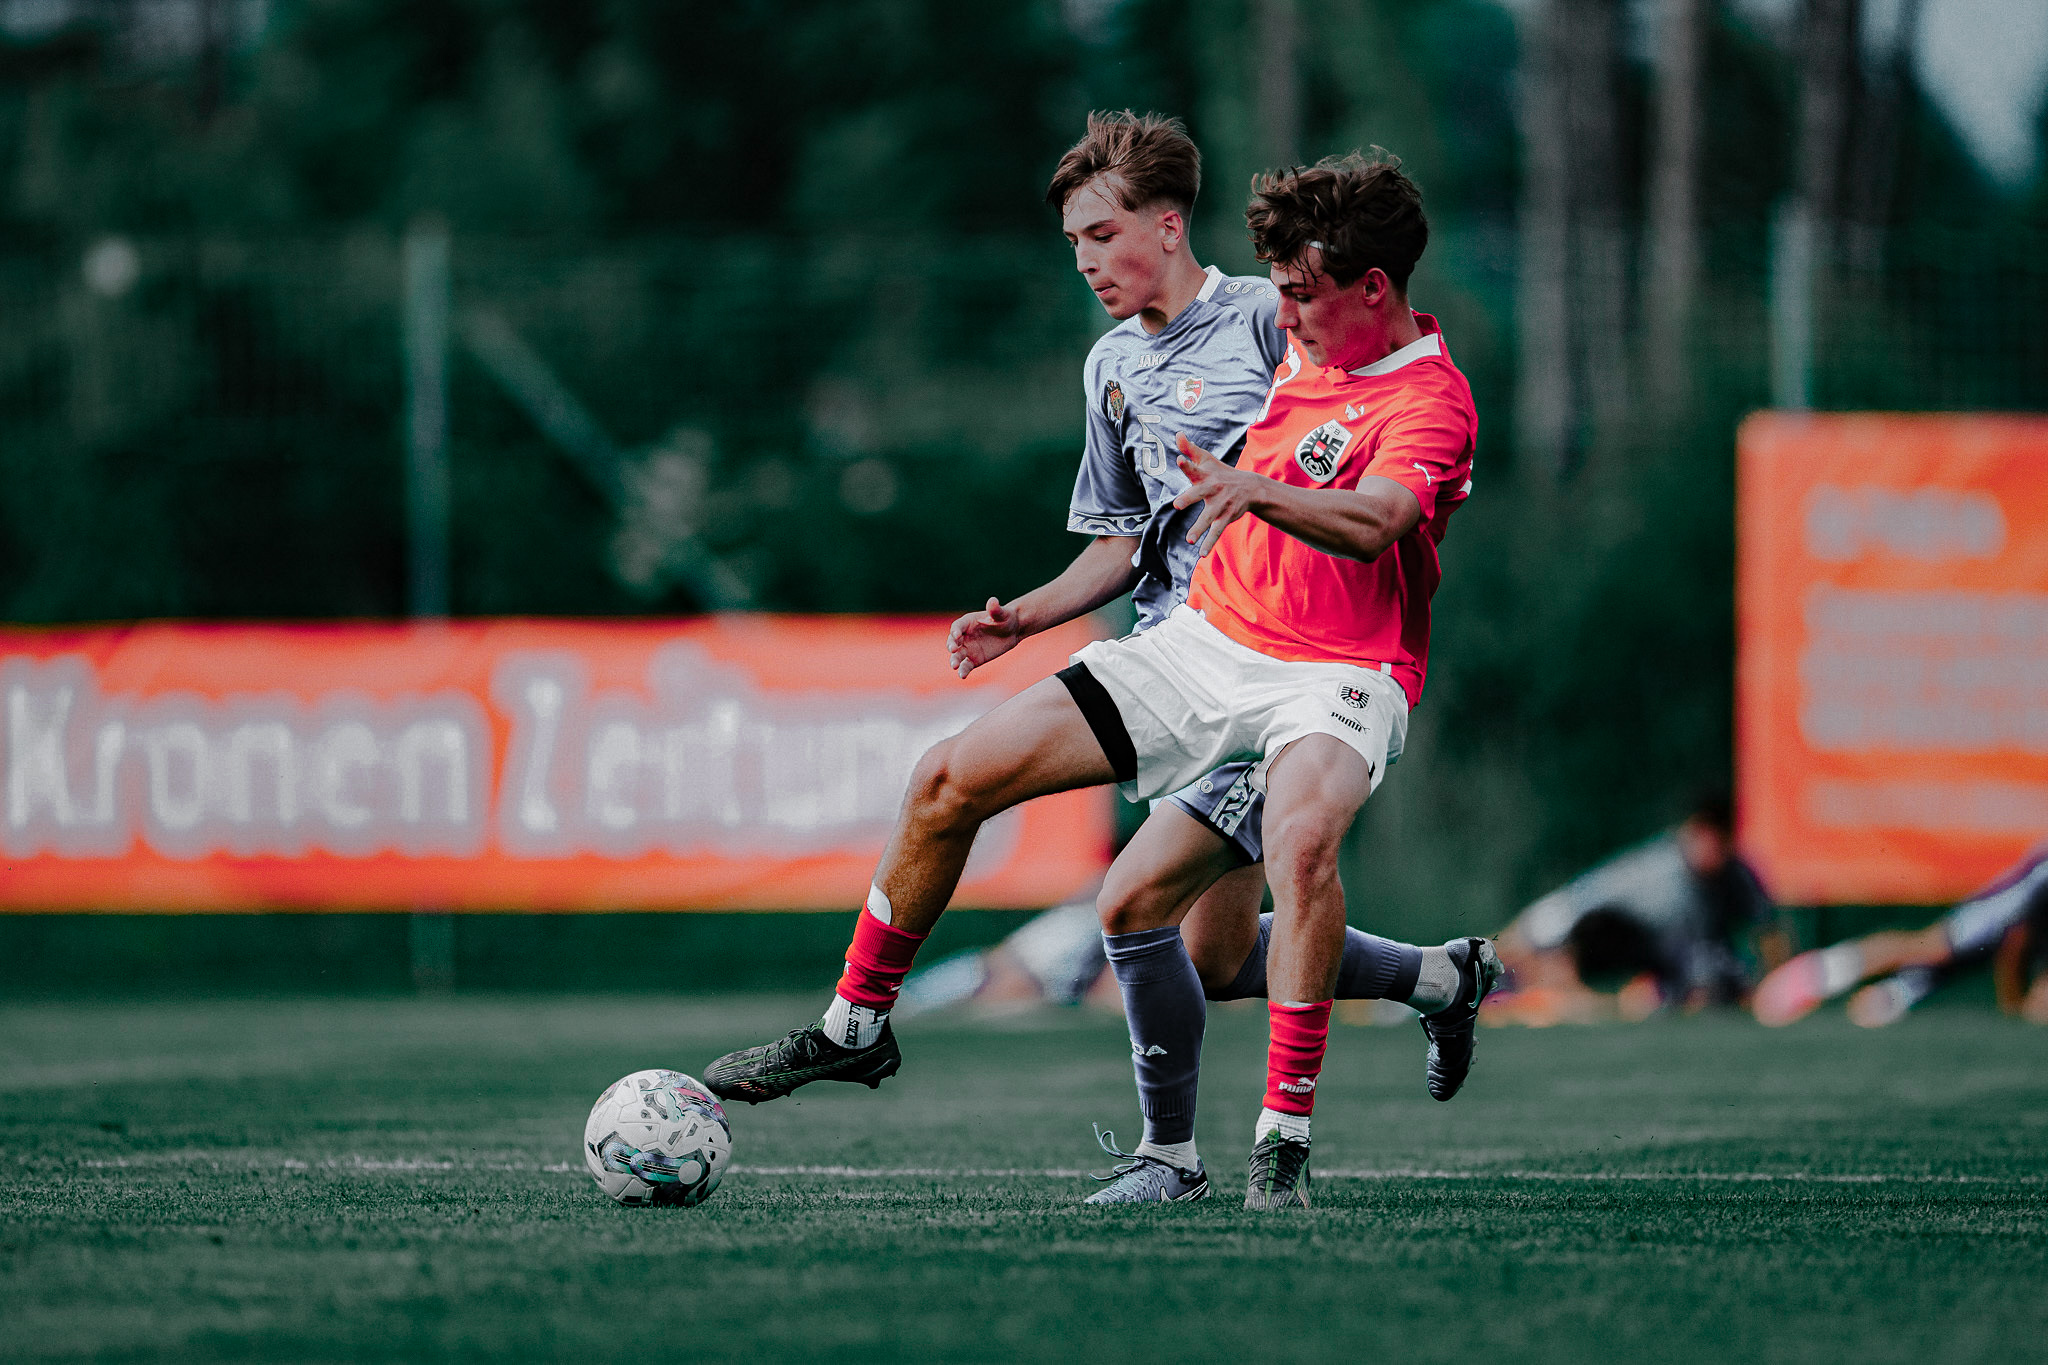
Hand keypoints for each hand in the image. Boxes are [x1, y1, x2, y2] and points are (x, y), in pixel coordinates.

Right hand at [947, 597, 1023, 678]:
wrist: (1012, 631)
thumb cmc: (1005, 618)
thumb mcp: (1002, 613)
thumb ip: (995, 609)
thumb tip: (993, 601)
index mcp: (967, 622)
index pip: (957, 627)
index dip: (955, 631)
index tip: (957, 636)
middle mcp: (964, 636)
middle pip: (953, 642)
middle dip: (951, 646)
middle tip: (953, 650)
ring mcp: (968, 649)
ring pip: (957, 656)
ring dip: (954, 660)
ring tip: (955, 666)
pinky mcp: (974, 660)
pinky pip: (966, 666)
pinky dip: (963, 671)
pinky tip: (962, 676)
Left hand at [1170, 432, 1259, 556]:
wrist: (1250, 487)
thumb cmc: (1220, 472)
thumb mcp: (1206, 459)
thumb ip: (1189, 449)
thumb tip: (1177, 434)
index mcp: (1205, 475)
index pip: (1194, 468)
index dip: (1187, 464)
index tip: (1180, 459)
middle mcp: (1213, 489)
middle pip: (1199, 493)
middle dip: (1189, 498)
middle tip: (1177, 504)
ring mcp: (1220, 505)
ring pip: (1208, 518)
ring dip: (1199, 528)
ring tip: (1189, 539)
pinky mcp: (1225, 517)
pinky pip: (1216, 531)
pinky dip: (1209, 542)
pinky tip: (1201, 553)